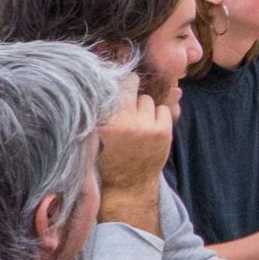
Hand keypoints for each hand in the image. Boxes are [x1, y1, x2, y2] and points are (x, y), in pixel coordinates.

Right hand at [96, 93, 174, 231]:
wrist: (128, 184)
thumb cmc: (108, 156)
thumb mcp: (95, 133)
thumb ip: (100, 108)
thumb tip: (113, 75)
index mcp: (100, 122)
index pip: (110, 86)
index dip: (114, 82)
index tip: (114, 82)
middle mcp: (122, 122)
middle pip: (130, 85)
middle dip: (129, 88)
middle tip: (127, 103)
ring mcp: (144, 126)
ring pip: (147, 99)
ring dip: (143, 108)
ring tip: (135, 124)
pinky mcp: (162, 131)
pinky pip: (163, 109)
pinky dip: (157, 116)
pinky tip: (148, 129)